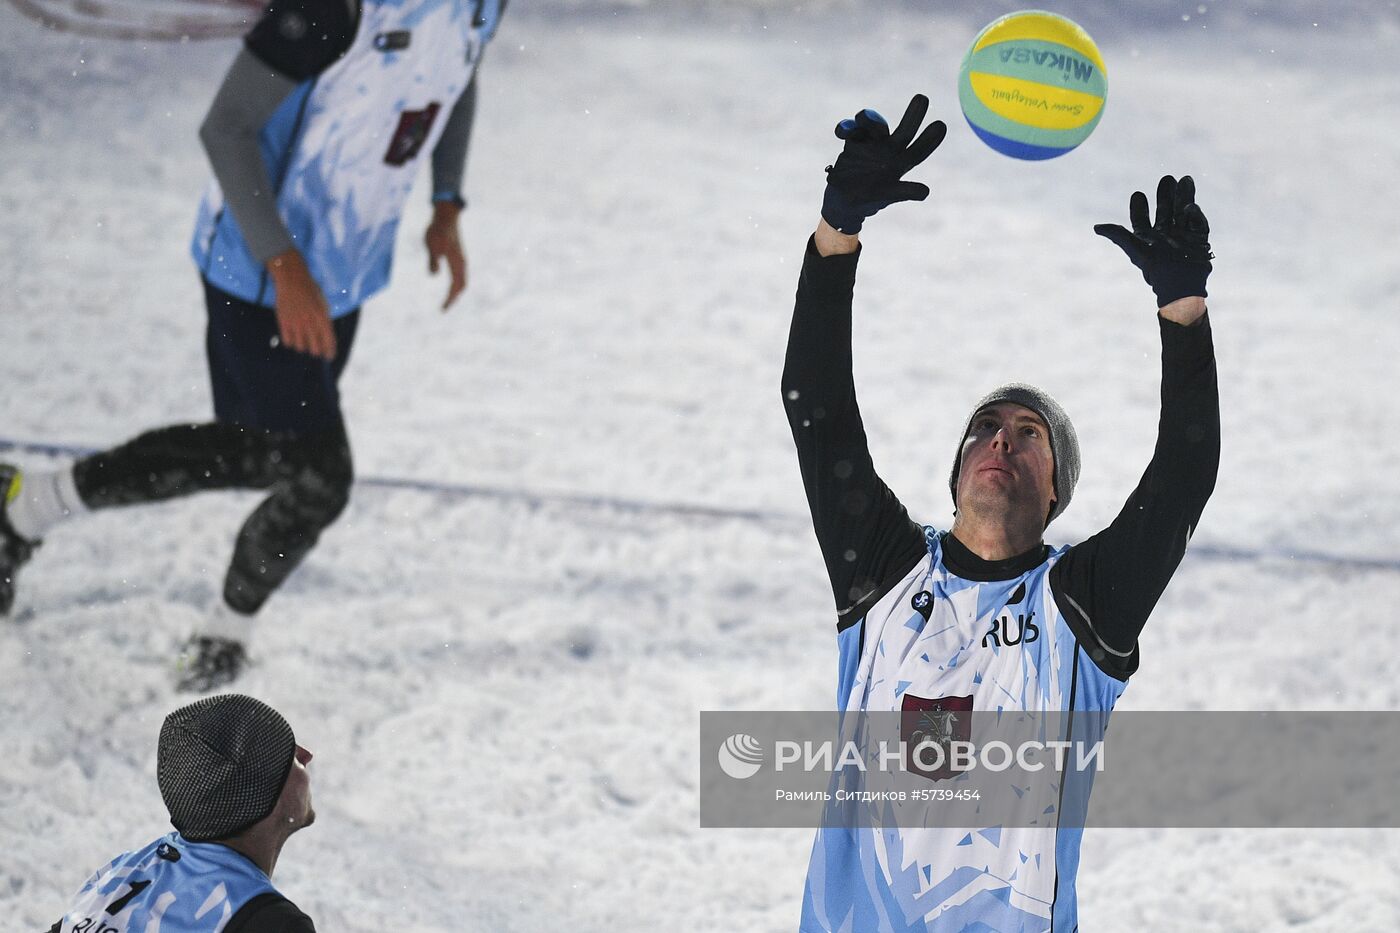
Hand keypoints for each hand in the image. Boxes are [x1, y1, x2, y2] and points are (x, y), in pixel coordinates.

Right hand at [266, 249, 335, 359]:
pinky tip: (293, 338)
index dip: (330, 352)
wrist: (292, 280)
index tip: (329, 356)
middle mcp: (310, 323)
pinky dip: (291, 342)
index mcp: (323, 319)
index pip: (329, 342)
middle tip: (316, 349)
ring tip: (304, 342)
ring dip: (304, 347)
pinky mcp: (284, 322)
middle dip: (317, 351)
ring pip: (301, 348)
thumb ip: (325, 321)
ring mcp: (296, 323)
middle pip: (315, 349)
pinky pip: (288, 341)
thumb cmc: (311, 290)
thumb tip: (326, 336)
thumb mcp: (324, 305)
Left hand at [425, 201, 467, 310]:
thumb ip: (433, 261)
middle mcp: (462, 263)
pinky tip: (451, 283)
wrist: (447, 216)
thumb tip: (433, 275)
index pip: (455, 286)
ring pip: (462, 280)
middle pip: (462, 285)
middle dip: (454, 298)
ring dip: (456, 290)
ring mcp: (461, 259)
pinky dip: (456, 282)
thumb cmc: (437, 230)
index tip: (442, 309)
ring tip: (448, 298)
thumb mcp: (431, 246)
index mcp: (457, 263)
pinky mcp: (458, 255)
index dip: (450, 299)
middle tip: (445, 307)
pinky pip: (460, 274)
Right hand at [821, 94, 946, 233]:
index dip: (930, 139)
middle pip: (905, 129)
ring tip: (862, 118)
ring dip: (871, 119)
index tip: (941, 125)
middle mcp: (890, 149)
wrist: (844, 201)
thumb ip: (904, 191)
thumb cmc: (868, 201)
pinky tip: (841, 133)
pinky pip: (851, 128)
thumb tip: (925, 192)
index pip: (919, 150)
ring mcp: (872, 143)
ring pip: (876, 124)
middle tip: (922, 98)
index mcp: (902, 163)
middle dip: (914, 114)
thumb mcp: (886, 196)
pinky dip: (847, 127)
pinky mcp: (853, 141)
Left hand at [1095, 175, 1212, 308]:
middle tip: (1167, 179)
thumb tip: (1096, 227)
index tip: (1137, 194)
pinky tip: (1190, 206)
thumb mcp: (1135, 249)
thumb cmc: (1155, 269)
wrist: (1180, 285)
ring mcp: (1183, 236)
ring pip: (1183, 212)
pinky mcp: (1199, 240)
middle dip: (1165, 196)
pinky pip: (1198, 223)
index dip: (1139, 208)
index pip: (1141, 220)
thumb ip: (1118, 235)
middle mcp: (1165, 236)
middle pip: (1165, 211)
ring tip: (1184, 179)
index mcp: (1148, 239)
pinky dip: (1195, 214)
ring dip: (1184, 197)